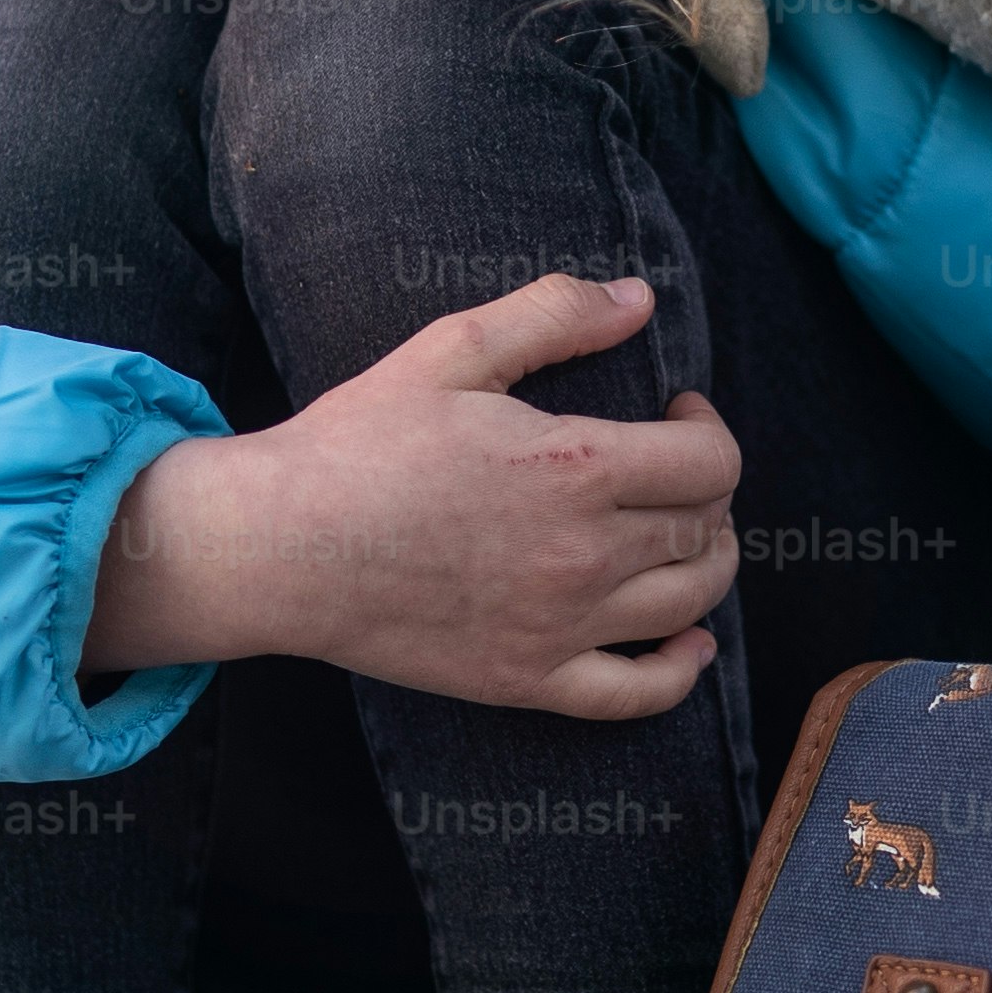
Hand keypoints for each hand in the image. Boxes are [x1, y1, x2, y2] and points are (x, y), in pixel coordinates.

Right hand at [83, 274, 742, 717]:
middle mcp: (584, 555)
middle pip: (705, 529)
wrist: (281, 547)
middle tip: (667, 469)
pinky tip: (690, 643)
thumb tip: (640, 299)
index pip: (710, 461)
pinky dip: (681, 670)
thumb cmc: (359, 444)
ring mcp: (560, 627)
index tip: (677, 411)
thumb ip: (553, 314)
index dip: (709, 429)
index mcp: (575, 468)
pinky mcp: (528, 680)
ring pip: (690, 604)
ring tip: (682, 535)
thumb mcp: (451, 350)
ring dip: (708, 565)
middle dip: (706, 490)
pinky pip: (638, 694)